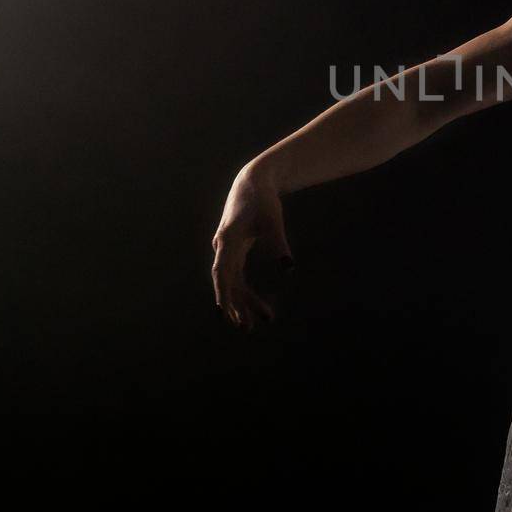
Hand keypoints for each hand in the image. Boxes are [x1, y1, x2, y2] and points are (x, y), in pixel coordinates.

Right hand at [211, 163, 293, 331]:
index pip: (222, 271)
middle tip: (246, 328)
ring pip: (233, 282)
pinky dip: (246, 292)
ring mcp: (228, 251)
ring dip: (243, 302)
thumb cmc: (263, 200)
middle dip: (236, 305)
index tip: (223, 312)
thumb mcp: (273, 220)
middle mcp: (223, 248)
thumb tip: (288, 268)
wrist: (253, 183)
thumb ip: (279, 243)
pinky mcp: (235, 252)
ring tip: (260, 322)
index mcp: (228, 240)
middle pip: (228, 282)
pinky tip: (257, 307)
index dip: (222, 292)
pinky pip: (238, 276)